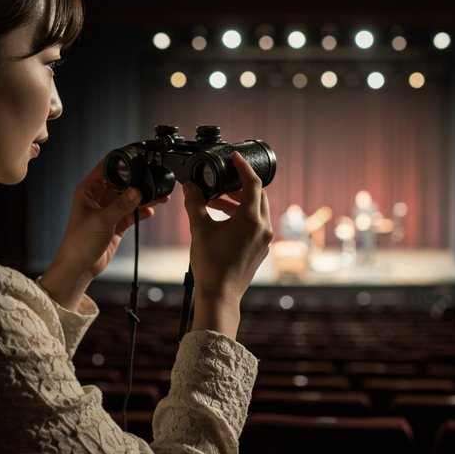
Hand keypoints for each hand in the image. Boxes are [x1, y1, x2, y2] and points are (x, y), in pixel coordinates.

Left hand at [40, 160, 168, 310]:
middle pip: (122, 183)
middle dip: (137, 182)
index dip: (120, 162)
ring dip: (143, 197)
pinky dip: (141, 211)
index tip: (137, 158)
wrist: (79, 267)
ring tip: (160, 195)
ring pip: (129, 199)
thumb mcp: (102, 220)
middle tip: (153, 180)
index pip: (106, 169)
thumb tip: (137, 191)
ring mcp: (108, 211)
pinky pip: (132, 213)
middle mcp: (98, 198)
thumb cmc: (79, 242)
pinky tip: (151, 210)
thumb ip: (121, 205)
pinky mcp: (116, 223)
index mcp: (88, 191)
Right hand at [182, 151, 272, 329]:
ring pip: (256, 210)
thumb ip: (195, 203)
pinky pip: (255, 224)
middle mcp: (263, 227)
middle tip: (221, 182)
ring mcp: (264, 240)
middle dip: (239, 186)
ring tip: (215, 202)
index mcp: (251, 219)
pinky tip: (223, 220)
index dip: (243, 167)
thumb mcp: (199, 229)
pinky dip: (242, 216)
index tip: (235, 158)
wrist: (220, 295)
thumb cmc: (211, 265)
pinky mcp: (261, 249)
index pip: (252, 183)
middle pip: (257, 195)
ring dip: (238, 202)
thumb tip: (190, 186)